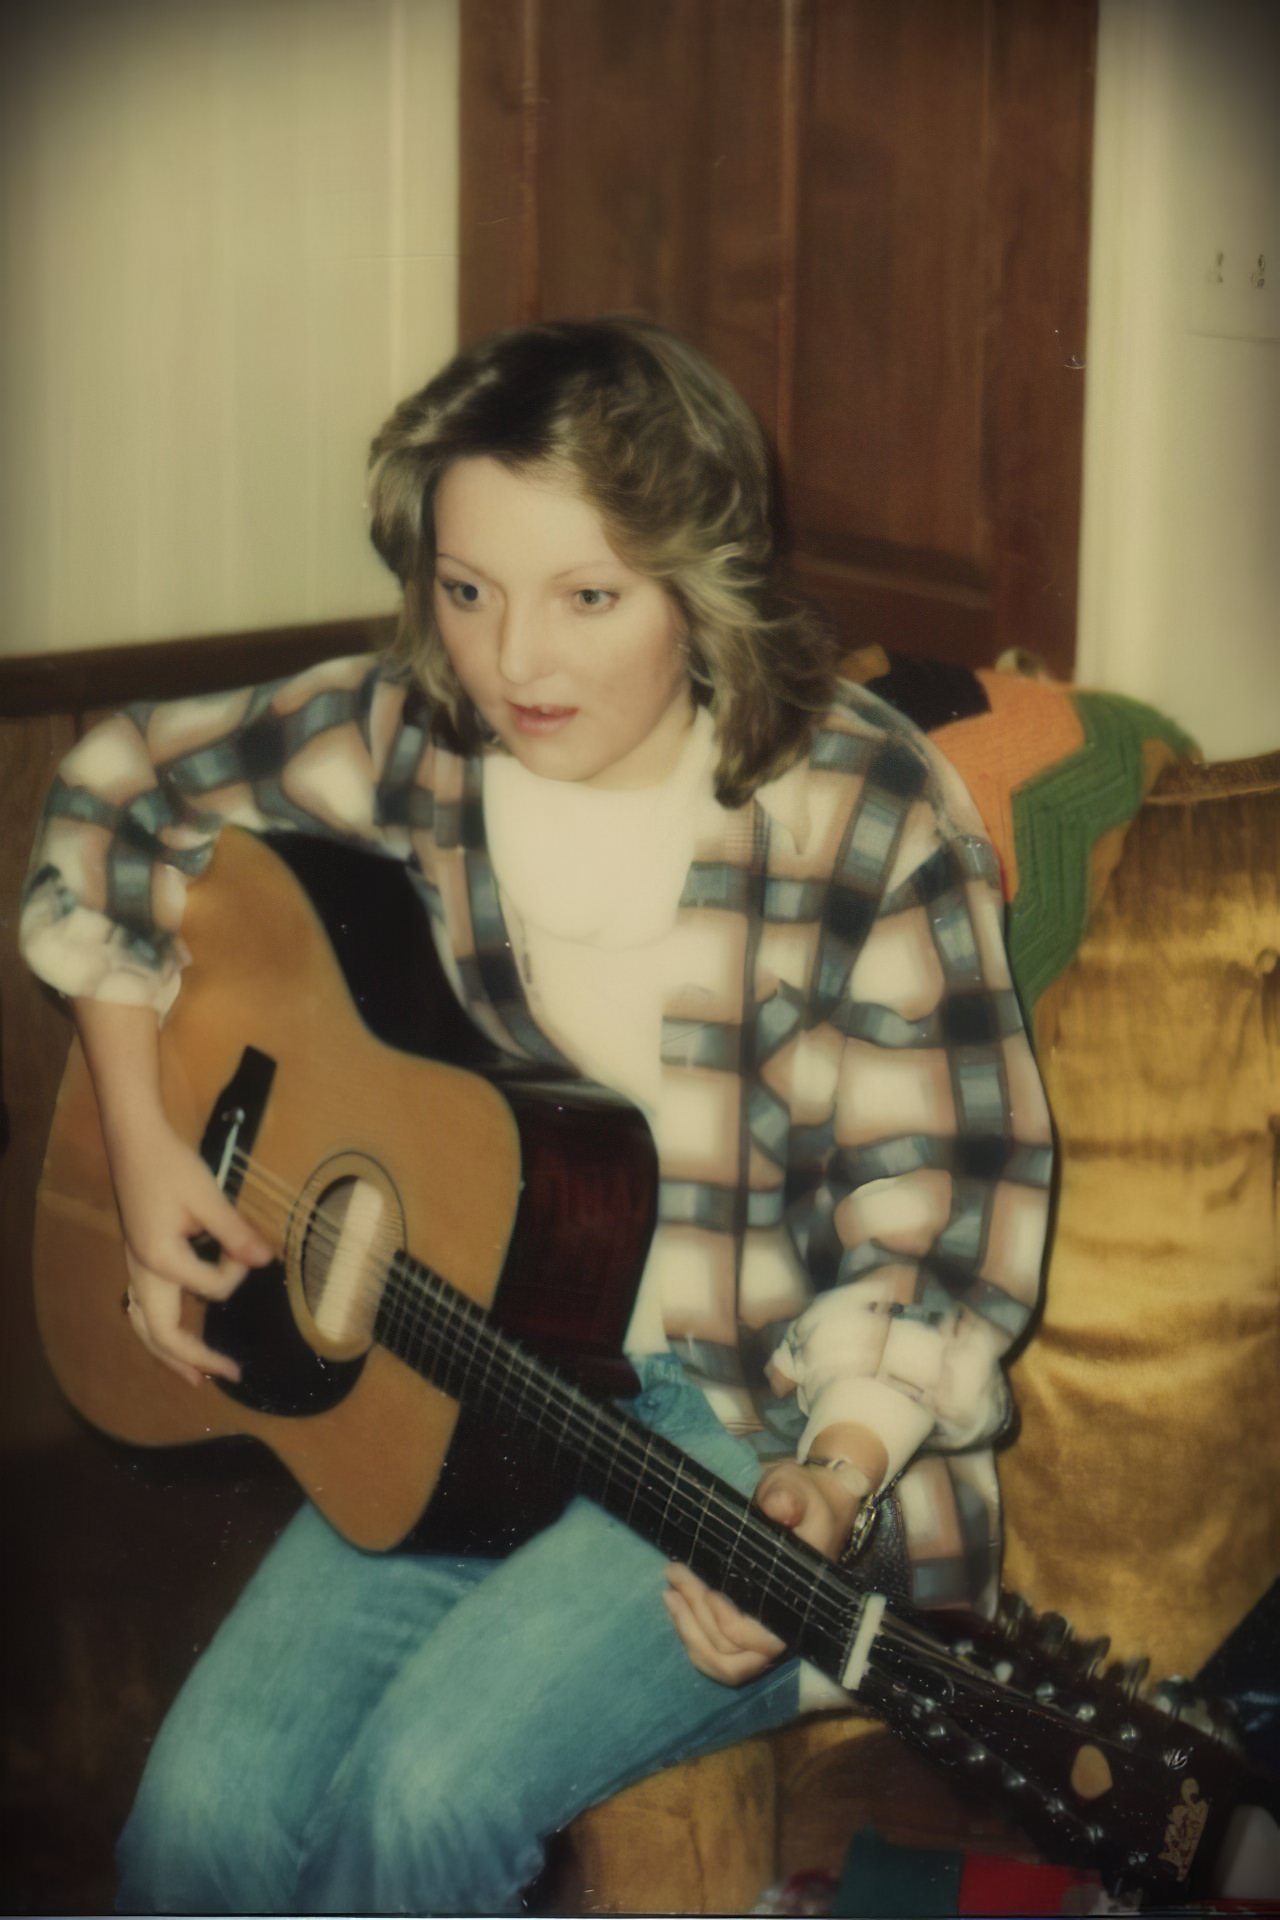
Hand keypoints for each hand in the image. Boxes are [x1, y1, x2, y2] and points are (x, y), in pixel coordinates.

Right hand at [73, 997, 272, 1387]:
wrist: (135, 1140)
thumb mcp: (208, 1197)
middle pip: (159, 1333)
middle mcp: (142, 1272)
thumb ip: (236, 1233)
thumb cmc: (171, 1165)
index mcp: (160, 1260)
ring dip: (169, 1353)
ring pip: (145, 1325)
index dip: (237, 1271)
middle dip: (192, 1359)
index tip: (251, 1247)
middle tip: (226, 1376)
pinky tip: (176, 1330)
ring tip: (194, 1376)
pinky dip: (159, 1328)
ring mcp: (136, 1267)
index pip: (211, 1288)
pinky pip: (144, 1308)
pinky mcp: (139, 1258)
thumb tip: (267, 1262)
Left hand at [663, 1458, 868, 1684]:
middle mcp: (786, 1626)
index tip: (702, 1583)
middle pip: (736, 1654)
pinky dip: (694, 1639)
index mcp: (801, 1598)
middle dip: (697, 1617)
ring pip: (726, 1663)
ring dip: (690, 1632)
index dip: (726, 1619)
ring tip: (670, 1591)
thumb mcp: (797, 1488)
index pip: (763, 1637)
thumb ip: (789, 1496)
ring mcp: (767, 1631)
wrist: (809, 1506)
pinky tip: (675, 1606)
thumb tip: (779, 1507)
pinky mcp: (750, 1627)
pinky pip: (721, 1656)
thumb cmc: (803, 1497)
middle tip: (675, 1572)